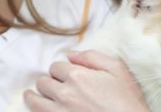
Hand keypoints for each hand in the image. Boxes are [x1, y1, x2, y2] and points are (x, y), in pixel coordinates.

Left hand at [23, 50, 148, 111]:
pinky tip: (40, 109)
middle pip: (43, 82)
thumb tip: (71, 54)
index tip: (65, 75)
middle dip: (48, 82)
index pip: (55, 67)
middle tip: (53, 86)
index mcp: (77, 76)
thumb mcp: (118, 70)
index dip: (60, 70)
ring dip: (34, 96)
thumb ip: (92, 57)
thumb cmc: (127, 101)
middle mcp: (64, 94)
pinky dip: (38, 111)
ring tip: (32, 95)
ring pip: (34, 101)